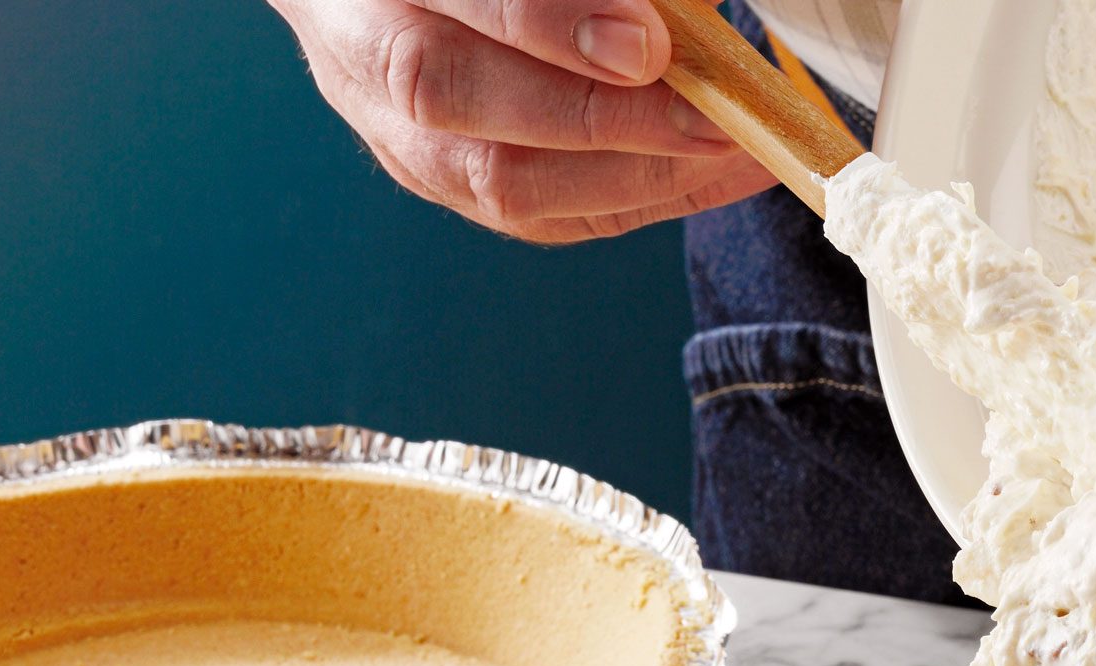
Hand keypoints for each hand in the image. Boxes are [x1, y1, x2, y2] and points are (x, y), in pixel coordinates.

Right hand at [269, 0, 771, 241]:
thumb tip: (684, 12)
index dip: (544, 23)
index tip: (647, 44)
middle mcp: (361, 55)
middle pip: (457, 100)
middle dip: (600, 116)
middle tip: (710, 114)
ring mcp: (397, 136)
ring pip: (500, 183)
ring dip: (634, 173)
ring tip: (733, 149)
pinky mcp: (452, 190)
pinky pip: (548, 215)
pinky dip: (647, 196)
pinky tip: (722, 174)